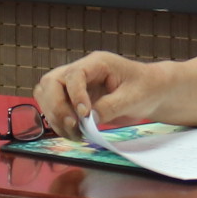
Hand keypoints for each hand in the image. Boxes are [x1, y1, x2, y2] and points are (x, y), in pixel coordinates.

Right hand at [32, 50, 173, 136]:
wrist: (150, 93)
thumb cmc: (145, 89)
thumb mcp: (133, 98)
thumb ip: (111, 106)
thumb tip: (88, 119)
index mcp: (97, 63)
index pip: (73, 74)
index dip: (74, 95)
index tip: (85, 115)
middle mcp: (80, 71)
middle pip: (50, 82)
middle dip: (57, 107)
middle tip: (74, 126)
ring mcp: (73, 86)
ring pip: (46, 95)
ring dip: (55, 117)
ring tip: (75, 133)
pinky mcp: (72, 100)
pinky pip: (53, 108)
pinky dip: (58, 123)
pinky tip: (75, 134)